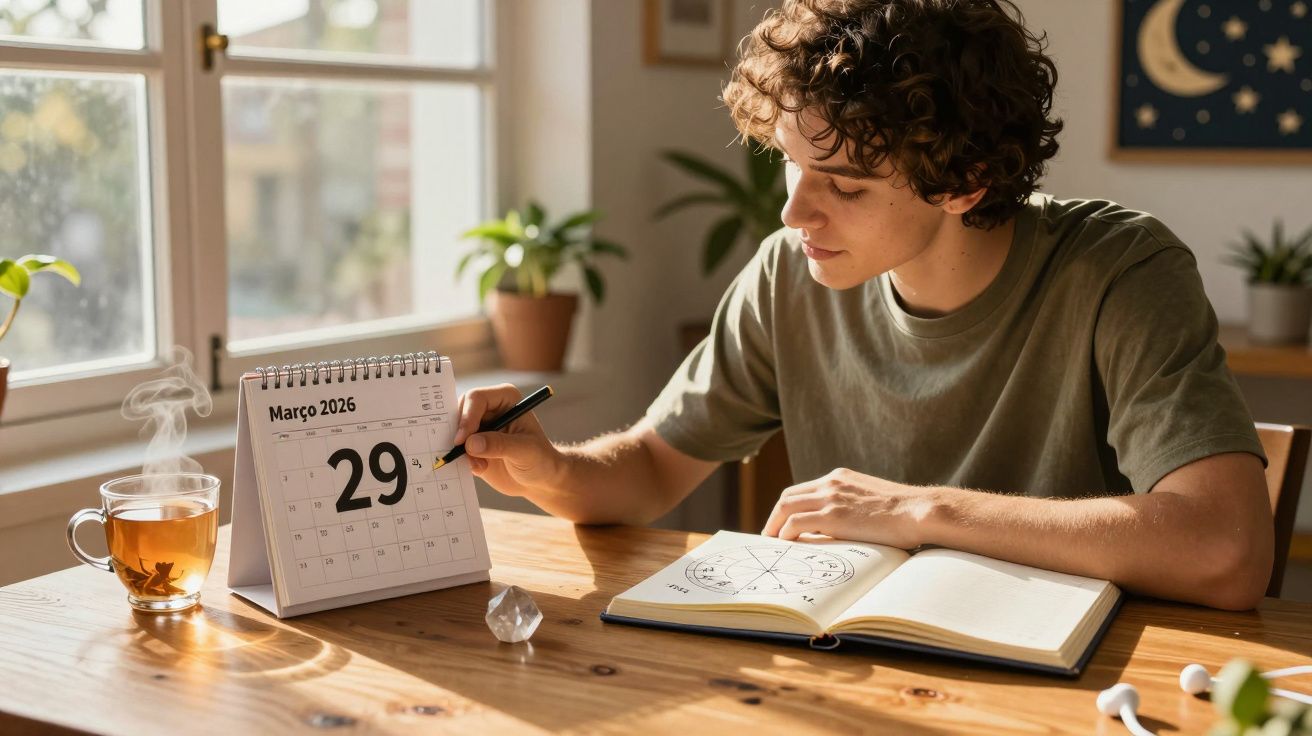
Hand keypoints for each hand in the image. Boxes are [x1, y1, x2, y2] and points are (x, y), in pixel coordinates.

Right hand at [454, 384, 563, 498]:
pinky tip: (479, 469)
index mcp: (505, 399)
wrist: (540, 479)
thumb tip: (470, 443)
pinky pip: (455, 448)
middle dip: (458, 433)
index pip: (476, 398)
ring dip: (459, 449)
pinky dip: (461, 459)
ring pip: (454, 430)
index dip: (466, 417)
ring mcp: (479, 426)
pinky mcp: (472, 444)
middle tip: (461, 452)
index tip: (462, 440)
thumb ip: (499, 445)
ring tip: (479, 465)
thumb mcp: (525, 451)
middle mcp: (489, 409)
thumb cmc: (540, 459)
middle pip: (459, 411)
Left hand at [761, 468, 940, 548]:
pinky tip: (787, 544)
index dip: (789, 507)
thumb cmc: (903, 513)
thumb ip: (850, 505)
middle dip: (775, 516)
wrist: (919, 511)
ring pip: (786, 507)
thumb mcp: (870, 500)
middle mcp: (831, 482)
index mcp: (840, 477)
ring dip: (775, 526)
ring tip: (774, 542)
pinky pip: (796, 523)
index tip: (783, 523)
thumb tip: (837, 527)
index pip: (802, 489)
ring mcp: (831, 497)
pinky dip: (786, 533)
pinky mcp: (833, 515)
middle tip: (772, 534)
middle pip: (788, 496)